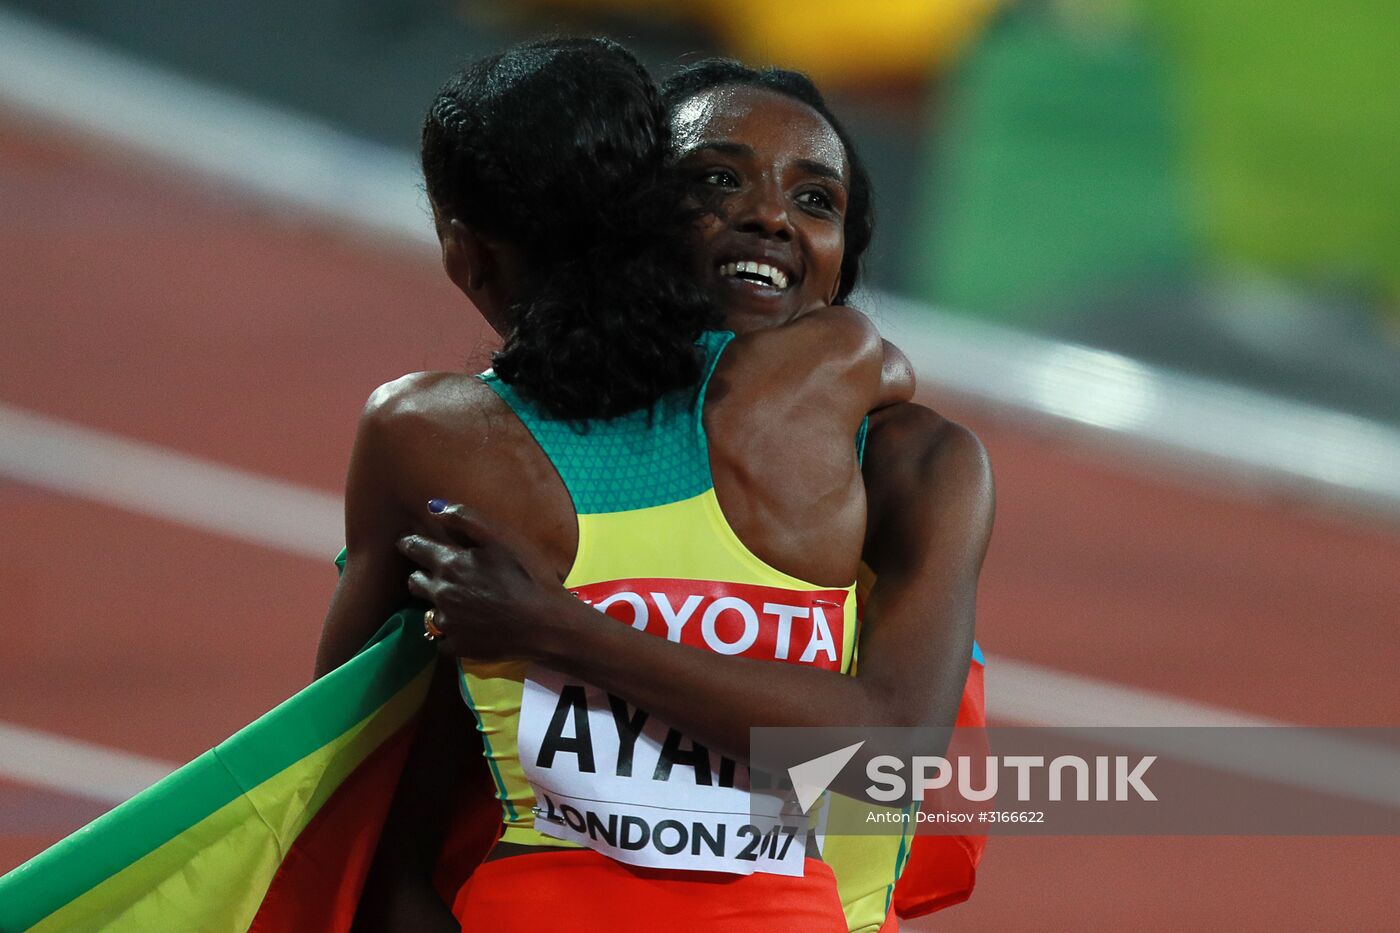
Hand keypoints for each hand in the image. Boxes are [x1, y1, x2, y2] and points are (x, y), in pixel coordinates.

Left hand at [397, 502, 564, 660]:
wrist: (546, 623)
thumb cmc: (528, 575)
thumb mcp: (501, 538)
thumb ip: (466, 519)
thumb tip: (433, 508)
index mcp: (449, 564)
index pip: (414, 549)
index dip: (410, 544)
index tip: (409, 543)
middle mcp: (441, 593)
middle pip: (414, 582)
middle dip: (421, 575)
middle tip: (438, 574)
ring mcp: (448, 623)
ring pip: (427, 612)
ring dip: (437, 606)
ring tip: (457, 605)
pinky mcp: (457, 646)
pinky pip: (442, 640)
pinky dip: (451, 633)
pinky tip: (468, 629)